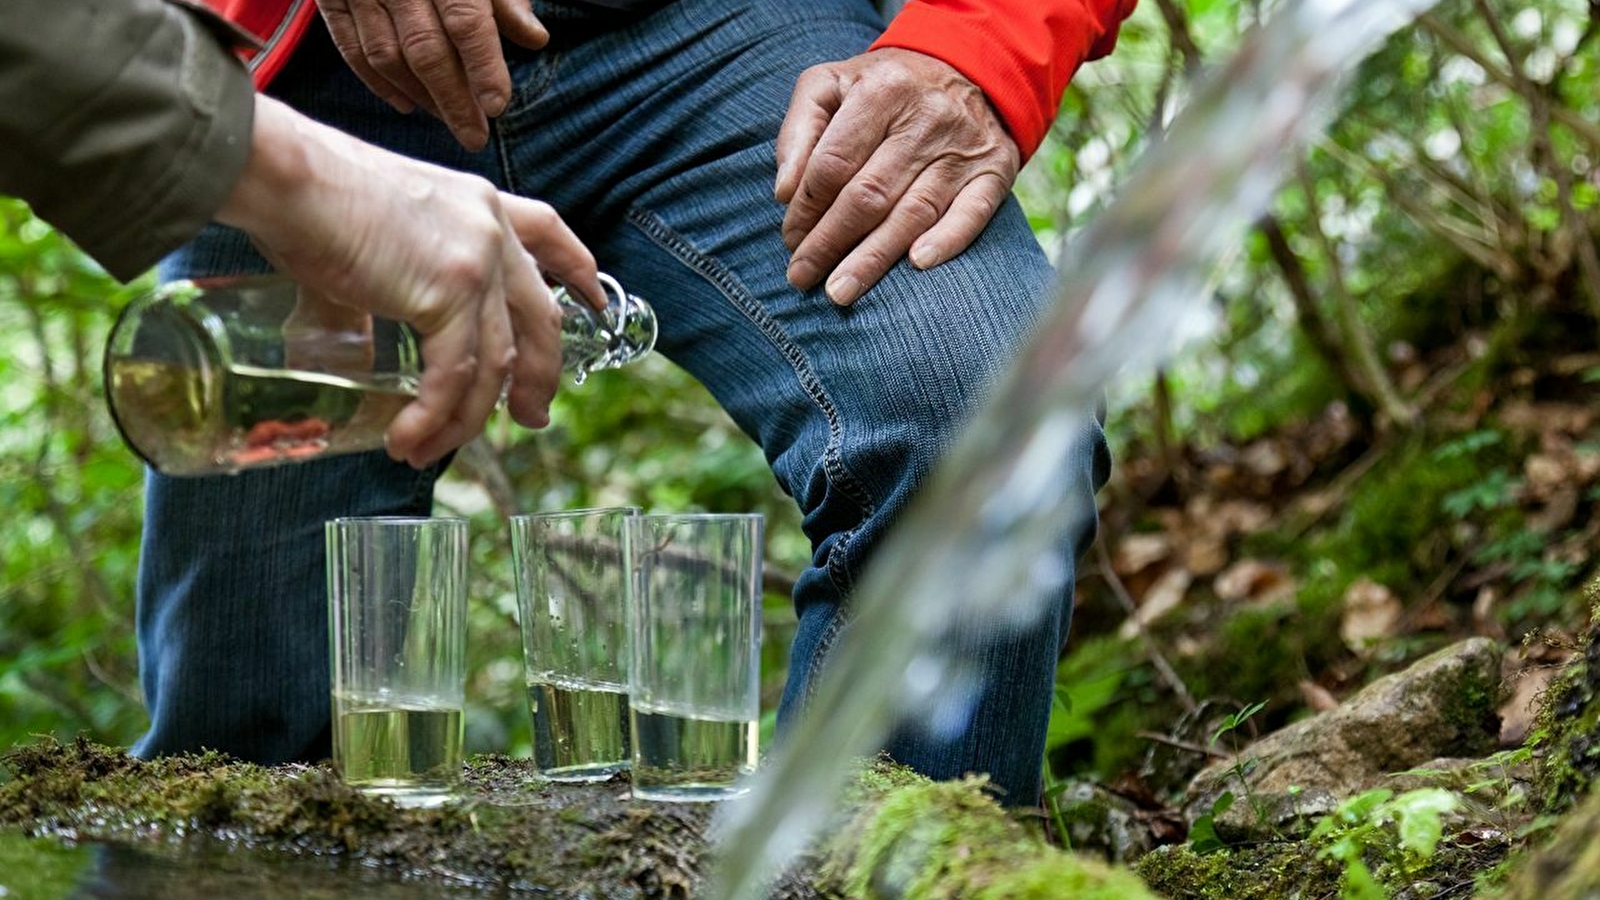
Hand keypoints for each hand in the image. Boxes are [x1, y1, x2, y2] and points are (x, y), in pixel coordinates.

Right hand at [217, 95, 602, 467]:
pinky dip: (434, 418)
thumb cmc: (307, 198)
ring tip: (432, 450)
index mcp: (479, 204)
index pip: (550, 233)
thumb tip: (367, 352)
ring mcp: (476, 263)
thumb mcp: (375, 239)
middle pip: (539, 319)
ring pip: (496, 363)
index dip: (578, 271)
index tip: (597, 303)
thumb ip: (386, 294)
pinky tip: (409, 441)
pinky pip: (454, 376)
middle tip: (529, 419)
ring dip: (466, 418)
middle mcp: (491, 230)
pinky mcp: (447, 295)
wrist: (284, 176)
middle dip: (539, 376)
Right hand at [317, 0, 548, 150]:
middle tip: (475, 136)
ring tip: (448, 120)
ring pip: (388, 57)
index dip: (483, 68)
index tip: (498, 106)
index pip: (467, 23)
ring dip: (420, 97)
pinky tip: (406, 104)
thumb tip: (534, 38)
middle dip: (453, 100)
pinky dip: (378, 83)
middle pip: (426, 51)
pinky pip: (352, 49)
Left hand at [775, 48, 1020, 305]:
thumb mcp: (831, 84)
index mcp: (881, 90)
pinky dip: (947, 240)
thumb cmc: (883, 88)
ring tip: (839, 292)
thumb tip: (785, 192)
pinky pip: (972, 213)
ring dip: (873, 258)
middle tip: (802, 277)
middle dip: (829, 242)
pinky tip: (917, 265)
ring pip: (913, 212)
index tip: (789, 240)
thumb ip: (799, 131)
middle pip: (869, 194)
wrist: (968, 69)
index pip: (833, 162)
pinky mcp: (995, 171)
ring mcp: (964, 147)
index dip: (806, 208)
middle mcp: (926, 116)